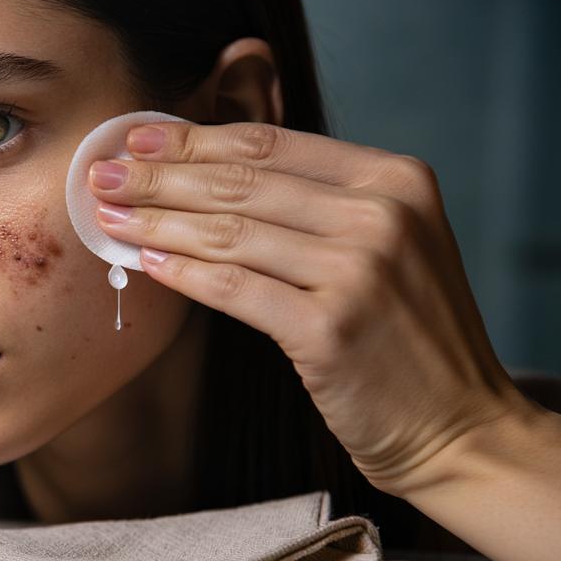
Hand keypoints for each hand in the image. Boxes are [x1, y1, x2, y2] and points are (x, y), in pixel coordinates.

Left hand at [89, 121, 529, 495]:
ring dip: (156, 221)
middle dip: (159, 175)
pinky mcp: (330, 329)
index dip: (195, 138)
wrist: (460, 425)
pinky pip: (234, 290)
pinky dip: (183, 273)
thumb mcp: (384, 244)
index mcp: (394, 179)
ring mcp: (359, 271)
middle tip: (101, 172)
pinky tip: (146, 262)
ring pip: (228, 233)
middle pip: (240, 183)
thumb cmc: (405, 333)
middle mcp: (381, 215)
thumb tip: (209, 171)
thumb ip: (317, 203)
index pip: (271, 145)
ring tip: (107, 214)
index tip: (137, 135)